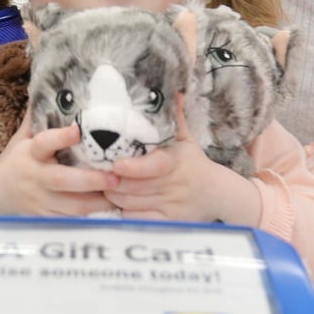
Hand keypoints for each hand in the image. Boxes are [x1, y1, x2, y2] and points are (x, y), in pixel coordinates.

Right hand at [0, 115, 118, 216]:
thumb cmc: (15, 160)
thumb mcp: (21, 137)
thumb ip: (36, 116)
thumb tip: (46, 84)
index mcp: (29, 153)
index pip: (43, 143)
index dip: (60, 137)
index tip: (78, 130)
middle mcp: (35, 177)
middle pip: (62, 181)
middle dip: (91, 180)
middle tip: (116, 176)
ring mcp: (40, 200)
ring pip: (71, 206)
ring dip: (97, 201)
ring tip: (120, 194)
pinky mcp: (45, 216)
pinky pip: (70, 219)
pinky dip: (90, 215)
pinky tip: (110, 208)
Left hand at [107, 95, 257, 224]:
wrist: (216, 194)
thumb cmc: (194, 162)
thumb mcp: (186, 138)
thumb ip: (174, 117)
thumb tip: (172, 91)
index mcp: (176, 161)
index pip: (154, 166)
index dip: (133, 167)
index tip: (116, 164)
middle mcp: (174, 185)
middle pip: (133, 186)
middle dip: (112, 180)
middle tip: (97, 173)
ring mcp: (170, 206)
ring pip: (131, 203)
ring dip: (114, 196)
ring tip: (104, 186)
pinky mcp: (166, 222)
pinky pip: (136, 219)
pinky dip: (124, 211)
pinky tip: (119, 202)